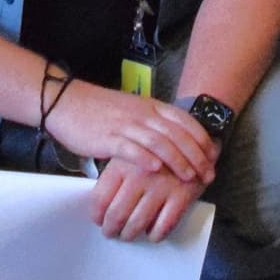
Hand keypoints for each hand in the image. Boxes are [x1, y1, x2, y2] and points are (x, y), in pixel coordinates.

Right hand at [45, 81, 219, 189]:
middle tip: (207, 174)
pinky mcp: (108, 137)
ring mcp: (126, 125)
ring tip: (189, 177)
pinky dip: (145, 158)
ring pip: (159, 142)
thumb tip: (171, 142)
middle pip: (177, 134)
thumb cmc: (99, 111)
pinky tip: (155, 169)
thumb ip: (151, 123)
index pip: (184, 121)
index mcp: (151, 107)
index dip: (201, 139)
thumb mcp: (132, 111)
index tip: (213, 157)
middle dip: (196, 155)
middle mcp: (143, 114)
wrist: (67, 102)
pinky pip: (130, 148)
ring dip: (177, 160)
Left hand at [92, 155, 210, 241]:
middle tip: (111, 232)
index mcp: (123, 163)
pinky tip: (152, 232)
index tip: (99, 220)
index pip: (100, 198)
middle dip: (111, 229)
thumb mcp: (132, 153)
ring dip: (130, 234)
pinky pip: (163, 226)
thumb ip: (116, 174)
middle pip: (116, 215)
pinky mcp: (181, 196)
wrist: (195, 141)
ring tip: (128, 234)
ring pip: (137, 224)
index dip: (97, 215)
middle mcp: (140, 176)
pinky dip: (155, 234)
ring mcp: (161, 187)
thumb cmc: (159, 151)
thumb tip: (101, 204)